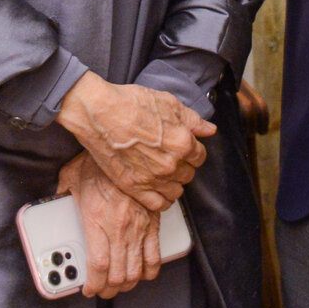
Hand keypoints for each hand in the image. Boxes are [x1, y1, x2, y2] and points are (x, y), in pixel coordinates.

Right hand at [54, 73, 212, 210]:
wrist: (98, 113)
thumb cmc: (130, 103)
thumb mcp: (167, 102)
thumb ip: (192, 120)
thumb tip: (209, 129)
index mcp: (182, 143)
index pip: (200, 156)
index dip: (193, 150)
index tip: (183, 147)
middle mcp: (171, 164)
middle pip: (189, 174)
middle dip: (183, 166)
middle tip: (170, 156)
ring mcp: (153, 179)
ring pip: (176, 191)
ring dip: (173, 183)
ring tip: (163, 173)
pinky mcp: (134, 187)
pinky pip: (158, 204)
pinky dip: (161, 200)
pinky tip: (156, 189)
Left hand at [61, 153, 161, 298]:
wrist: (128, 146)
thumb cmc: (98, 161)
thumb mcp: (71, 178)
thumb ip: (61, 196)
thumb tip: (53, 205)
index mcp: (95, 221)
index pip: (97, 267)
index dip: (93, 285)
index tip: (88, 290)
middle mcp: (118, 229)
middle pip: (118, 275)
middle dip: (109, 290)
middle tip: (103, 290)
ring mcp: (138, 227)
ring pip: (137, 270)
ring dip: (128, 284)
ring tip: (120, 285)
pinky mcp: (153, 222)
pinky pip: (155, 255)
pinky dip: (150, 270)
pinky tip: (143, 273)